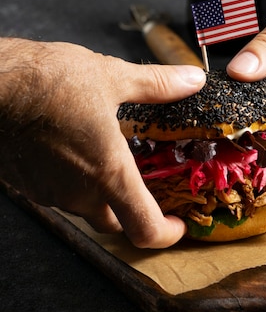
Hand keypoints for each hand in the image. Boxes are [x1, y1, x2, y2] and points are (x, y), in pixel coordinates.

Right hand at [0, 39, 205, 247]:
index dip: (167, 234)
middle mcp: (79, 194)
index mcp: (109, 174)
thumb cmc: (44, 81)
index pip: (146, 229)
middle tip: (146, 186)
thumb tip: (192, 80)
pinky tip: (73, 151)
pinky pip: (59, 194)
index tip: (177, 224)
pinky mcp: (27, 185)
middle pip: (116, 221)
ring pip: (86, 207)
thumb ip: (157, 85)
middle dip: (134, 210)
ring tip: (107, 157)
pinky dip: (73, 182)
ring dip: (101, 192)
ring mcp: (49, 193)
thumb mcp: (110, 76)